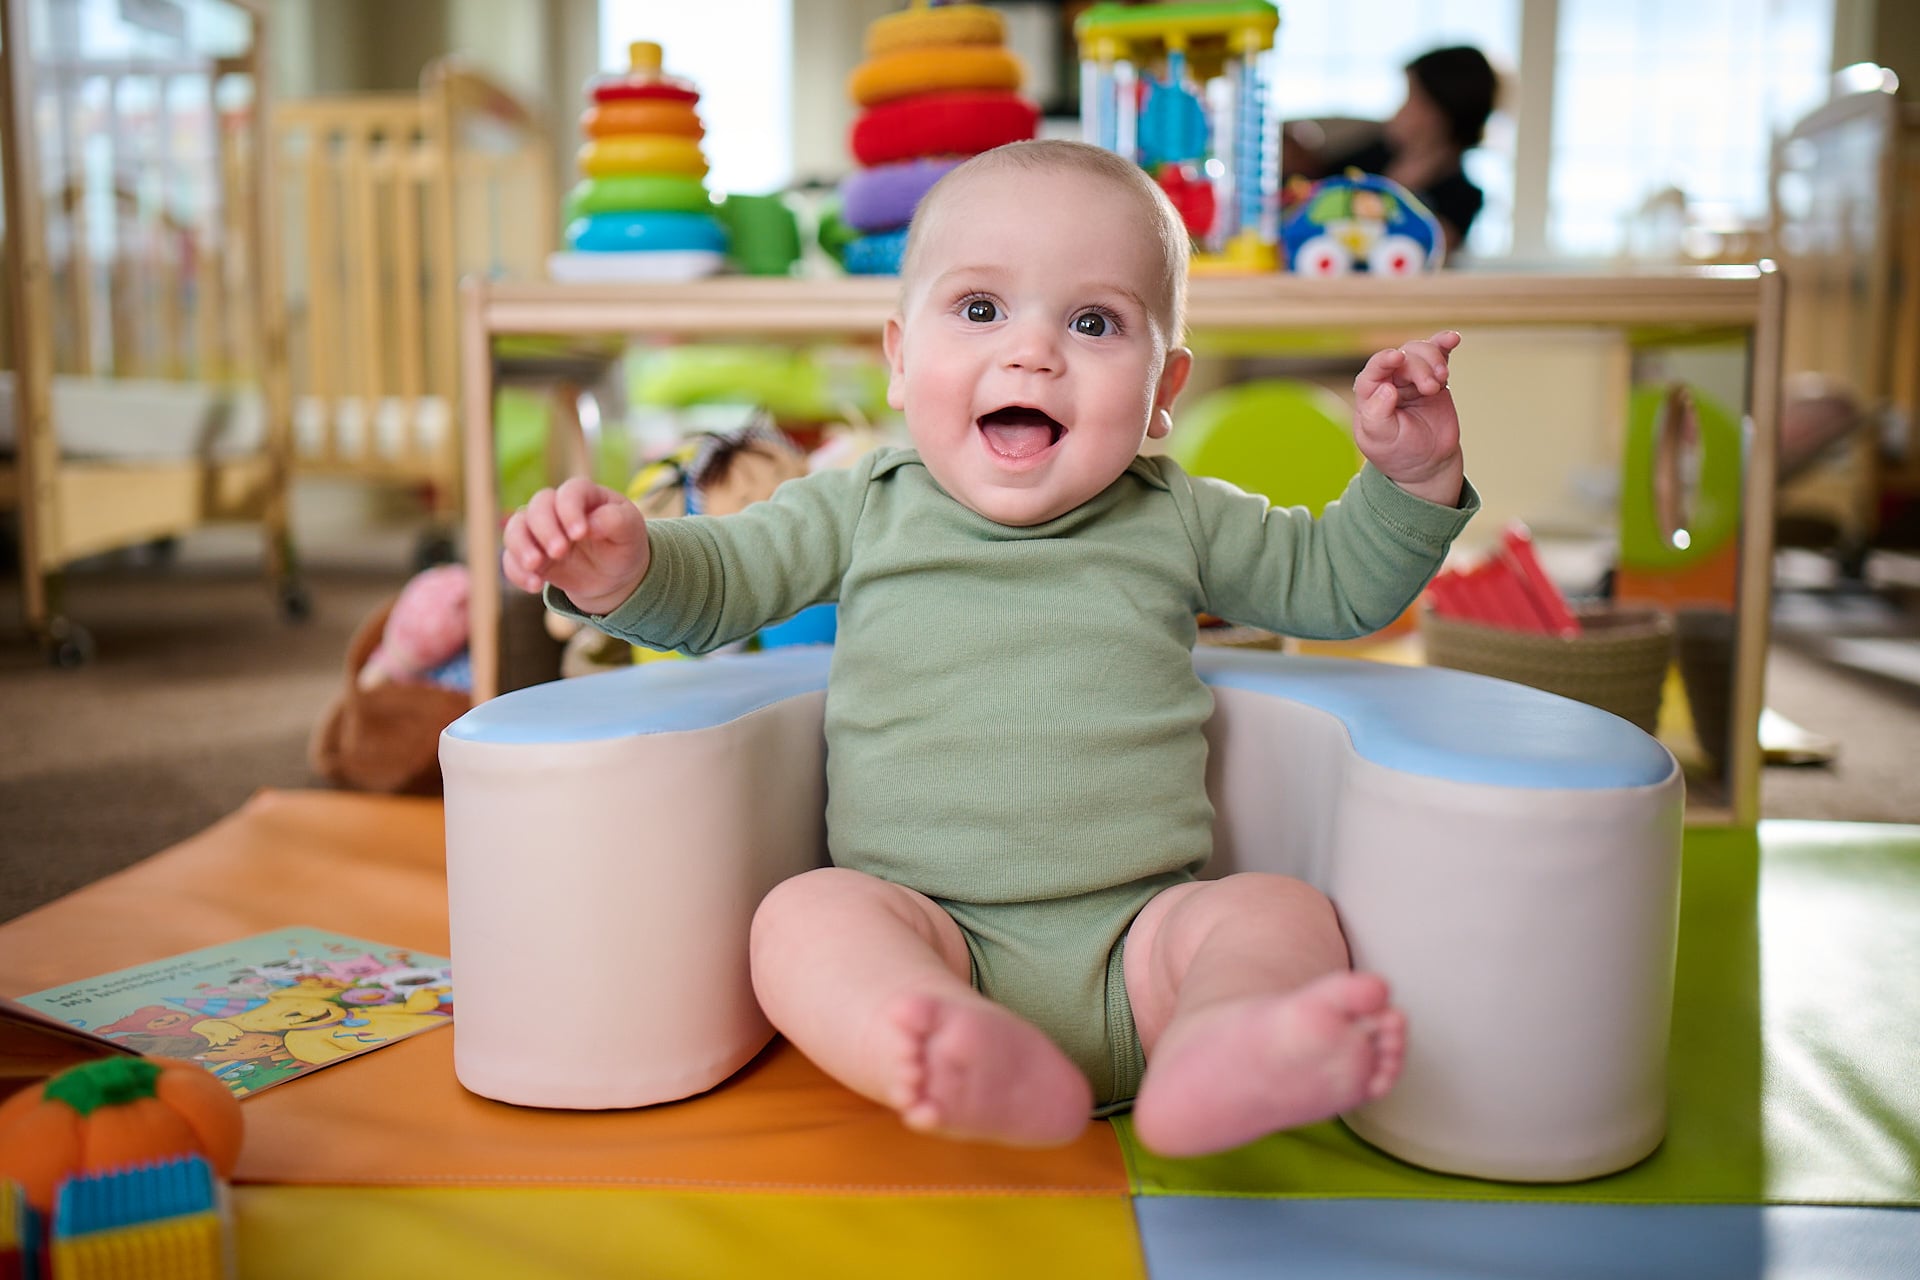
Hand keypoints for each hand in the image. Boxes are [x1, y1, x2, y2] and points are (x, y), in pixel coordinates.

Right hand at [500, 477, 650, 615]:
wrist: (612, 575)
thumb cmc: (623, 545)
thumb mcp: (630, 532)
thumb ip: (616, 521)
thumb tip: (591, 524)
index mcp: (584, 495)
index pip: (570, 493)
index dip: (570, 510)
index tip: (580, 534)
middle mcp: (556, 508)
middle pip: (538, 506)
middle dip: (545, 529)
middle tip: (560, 551)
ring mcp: (539, 531)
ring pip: (515, 528)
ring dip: (521, 547)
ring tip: (536, 566)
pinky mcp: (529, 554)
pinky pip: (511, 559)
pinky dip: (517, 571)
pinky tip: (535, 585)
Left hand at [1352, 331, 1465, 506]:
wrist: (1427, 462)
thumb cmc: (1397, 451)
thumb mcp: (1381, 440)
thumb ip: (1377, 416)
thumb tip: (1386, 389)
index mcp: (1369, 394)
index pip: (1373, 370)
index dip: (1384, 360)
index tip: (1398, 358)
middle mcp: (1389, 380)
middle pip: (1403, 358)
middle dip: (1419, 368)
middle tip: (1431, 388)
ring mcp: (1412, 377)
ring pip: (1420, 351)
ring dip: (1433, 359)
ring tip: (1441, 379)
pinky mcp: (1434, 377)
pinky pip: (1438, 353)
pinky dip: (1444, 344)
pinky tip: (1453, 338)